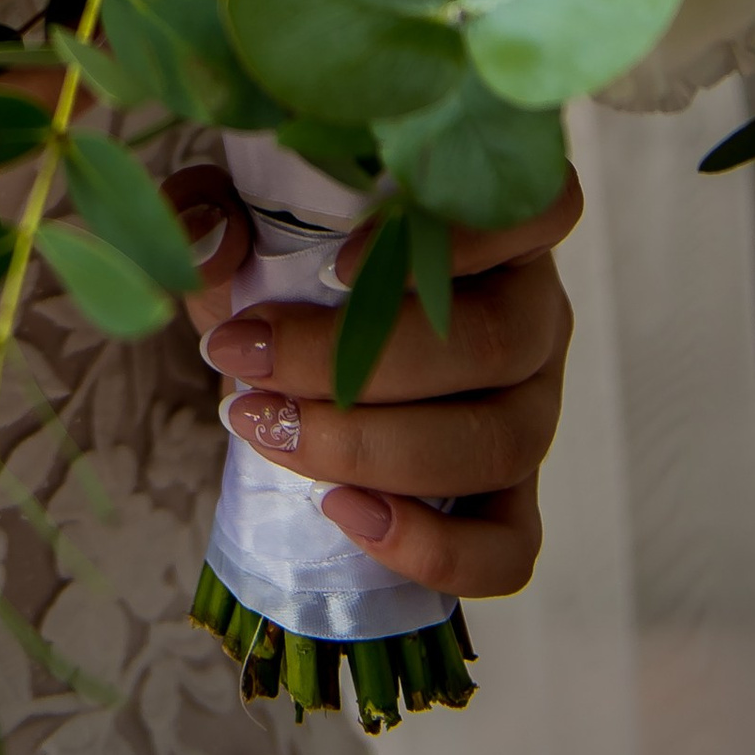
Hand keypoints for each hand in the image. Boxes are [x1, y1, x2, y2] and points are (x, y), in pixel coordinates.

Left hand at [162, 161, 580, 603]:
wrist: (286, 365)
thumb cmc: (284, 274)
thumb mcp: (240, 226)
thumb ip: (212, 208)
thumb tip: (215, 239)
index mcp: (493, 230)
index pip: (542, 206)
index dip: (463, 235)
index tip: (339, 267)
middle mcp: (531, 316)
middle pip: (495, 342)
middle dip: (356, 362)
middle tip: (245, 359)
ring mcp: (531, 413)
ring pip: (501, 442)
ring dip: (372, 447)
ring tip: (266, 429)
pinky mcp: (511, 503)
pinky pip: (508, 548)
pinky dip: (434, 547)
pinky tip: (343, 513)